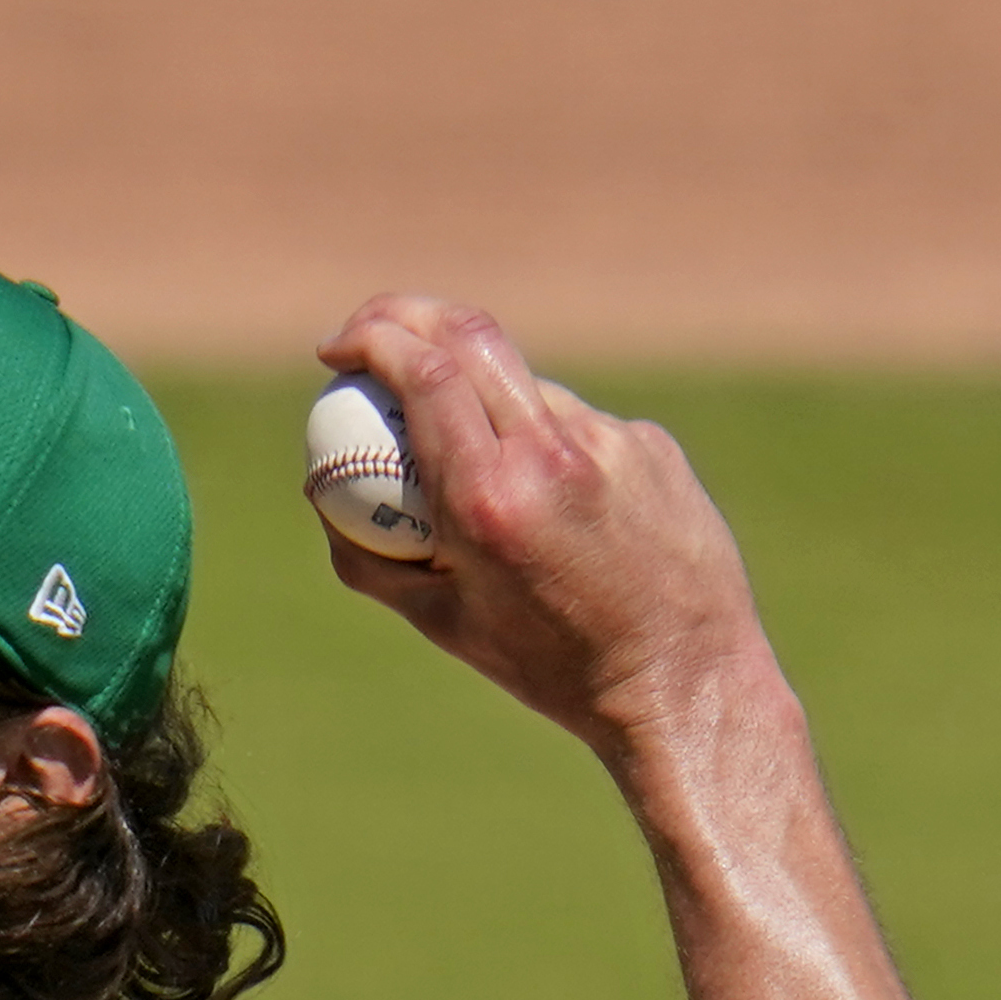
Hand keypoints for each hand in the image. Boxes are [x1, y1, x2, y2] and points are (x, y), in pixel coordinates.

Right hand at [311, 296, 774, 756]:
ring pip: (526, 387)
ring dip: (488, 408)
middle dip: (407, 316)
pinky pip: (579, 428)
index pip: (425, 371)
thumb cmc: (552, 668)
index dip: (373, 338)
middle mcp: (552, 456)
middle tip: (377, 335)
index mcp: (490, 500)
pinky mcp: (651, 445)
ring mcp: (611, 441)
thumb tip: (320, 491)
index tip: (340, 349)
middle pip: (471, 334)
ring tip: (501, 495)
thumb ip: (369, 557)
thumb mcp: (443, 623)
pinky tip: (573, 523)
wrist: (680, 683)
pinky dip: (550, 451)